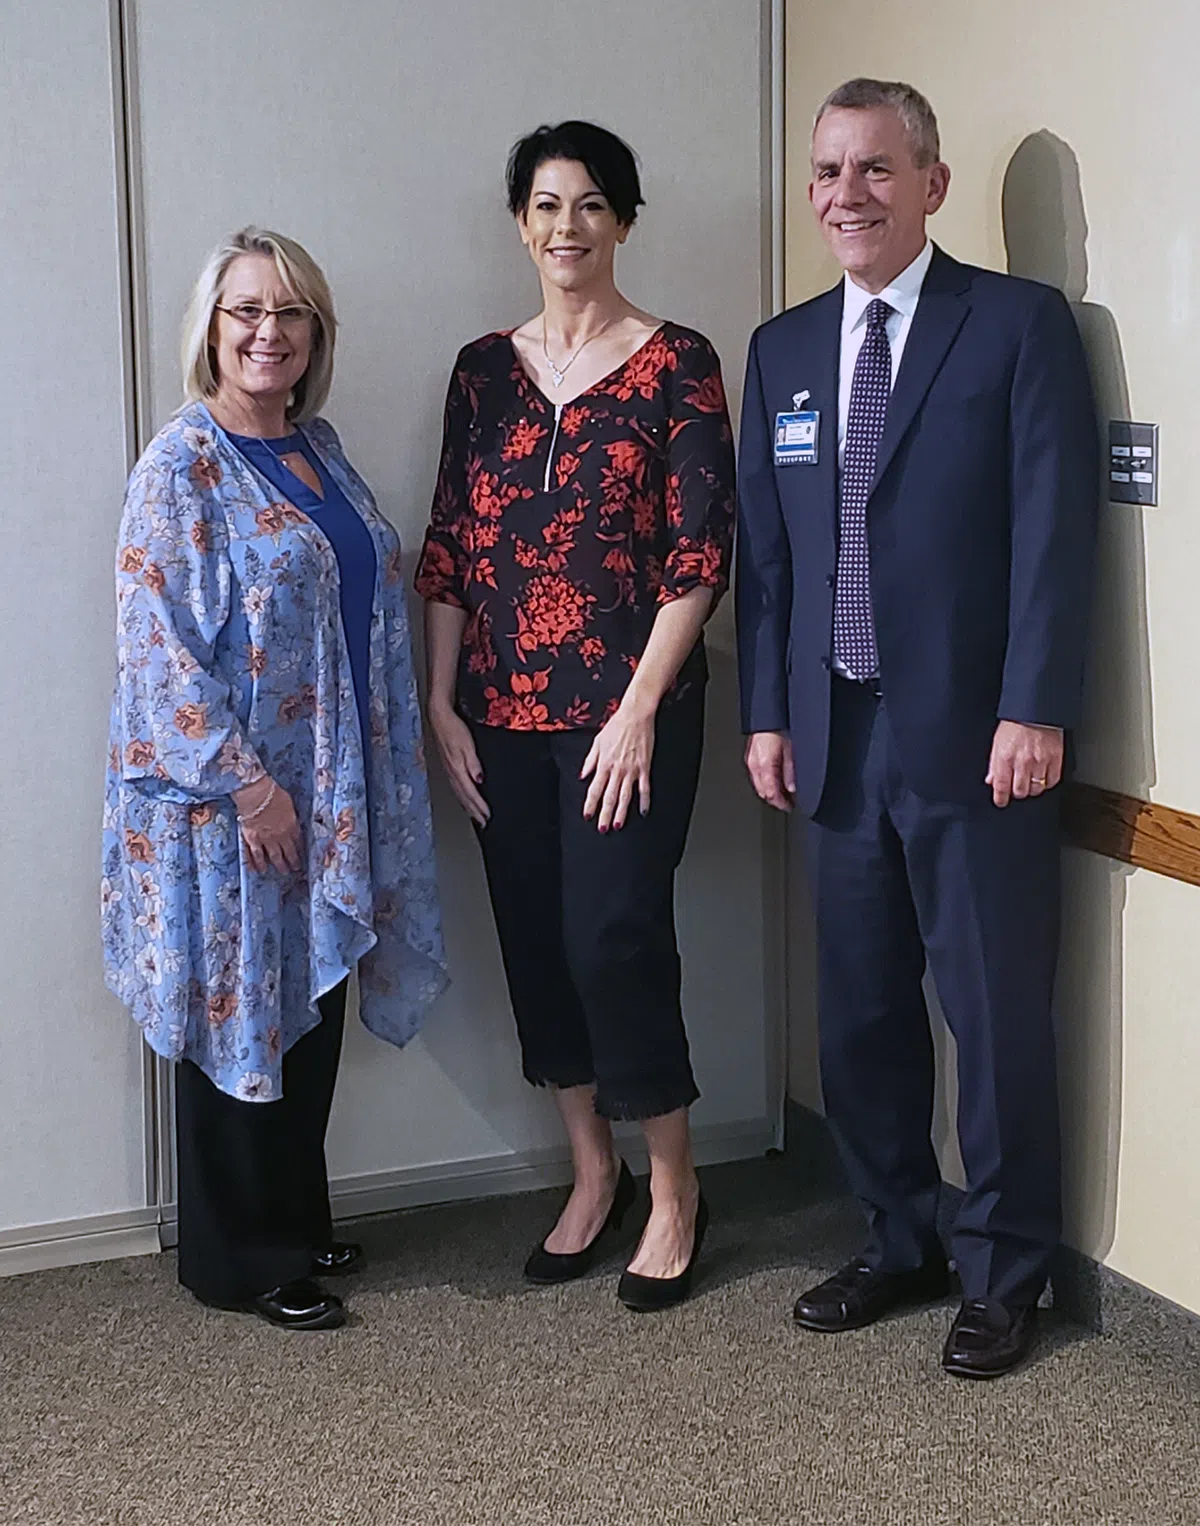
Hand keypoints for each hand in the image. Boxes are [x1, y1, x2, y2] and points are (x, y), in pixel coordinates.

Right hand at [233, 775, 302, 872]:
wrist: (256, 795)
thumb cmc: (273, 793)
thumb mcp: (288, 803)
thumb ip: (291, 815)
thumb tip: (292, 819)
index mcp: (291, 825)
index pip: (297, 841)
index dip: (300, 849)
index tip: (301, 855)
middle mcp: (280, 836)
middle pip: (288, 852)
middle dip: (293, 861)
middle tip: (295, 868)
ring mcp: (266, 839)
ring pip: (274, 857)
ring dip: (279, 865)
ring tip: (282, 872)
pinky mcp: (252, 840)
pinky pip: (255, 855)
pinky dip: (256, 864)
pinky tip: (257, 870)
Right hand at [429, 705, 488, 826]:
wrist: (439, 717)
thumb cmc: (453, 728)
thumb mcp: (467, 745)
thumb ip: (473, 763)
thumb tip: (479, 780)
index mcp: (457, 769)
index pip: (471, 793)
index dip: (480, 806)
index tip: (488, 816)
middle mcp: (452, 773)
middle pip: (464, 798)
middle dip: (474, 811)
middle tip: (483, 823)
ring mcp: (448, 770)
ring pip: (459, 794)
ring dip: (468, 807)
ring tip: (475, 816)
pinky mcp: (448, 766)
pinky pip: (455, 787)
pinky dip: (462, 798)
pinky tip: (464, 799)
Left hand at [581, 696, 654, 831]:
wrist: (635, 715)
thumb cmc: (616, 725)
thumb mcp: (597, 742)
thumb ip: (590, 760)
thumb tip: (583, 775)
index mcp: (603, 763)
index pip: (594, 789)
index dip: (590, 804)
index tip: (587, 816)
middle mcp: (616, 769)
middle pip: (609, 797)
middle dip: (605, 814)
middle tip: (603, 828)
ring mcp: (631, 769)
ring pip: (625, 796)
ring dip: (621, 812)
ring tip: (618, 825)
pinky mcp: (645, 767)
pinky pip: (644, 788)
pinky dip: (644, 801)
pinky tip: (643, 811)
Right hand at [745, 731, 795, 811]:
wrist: (768, 716)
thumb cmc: (779, 728)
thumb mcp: (791, 751)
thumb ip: (790, 772)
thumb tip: (792, 788)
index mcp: (765, 766)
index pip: (771, 794)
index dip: (781, 804)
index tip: (789, 807)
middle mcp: (755, 765)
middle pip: (763, 792)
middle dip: (775, 799)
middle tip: (787, 802)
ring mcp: (750, 761)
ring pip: (758, 785)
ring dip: (770, 791)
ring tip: (782, 792)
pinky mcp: (750, 756)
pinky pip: (756, 775)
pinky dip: (765, 781)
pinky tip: (774, 779)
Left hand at [985, 721, 1063, 806]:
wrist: (1036, 710)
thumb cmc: (1015, 724)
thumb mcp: (997, 743)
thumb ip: (994, 764)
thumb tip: (991, 780)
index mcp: (1005, 758)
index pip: (1001, 787)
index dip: (1000, 798)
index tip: (1001, 802)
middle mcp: (1022, 762)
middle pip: (1020, 791)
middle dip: (1017, 793)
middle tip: (1017, 788)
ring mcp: (1040, 761)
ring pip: (1037, 788)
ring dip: (1032, 788)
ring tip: (1030, 782)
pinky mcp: (1056, 758)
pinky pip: (1053, 780)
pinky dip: (1048, 782)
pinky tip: (1043, 777)